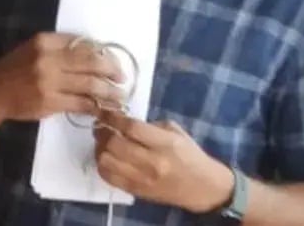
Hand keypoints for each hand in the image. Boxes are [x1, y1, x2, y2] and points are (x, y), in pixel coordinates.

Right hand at [0, 33, 125, 122]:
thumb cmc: (13, 70)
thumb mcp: (32, 50)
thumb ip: (58, 49)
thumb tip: (91, 53)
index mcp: (45, 42)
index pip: (83, 44)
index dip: (103, 53)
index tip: (113, 60)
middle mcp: (49, 58)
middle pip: (92, 62)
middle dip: (112, 70)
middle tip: (122, 77)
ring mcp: (50, 81)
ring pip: (91, 84)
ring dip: (110, 91)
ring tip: (120, 96)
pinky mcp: (51, 102)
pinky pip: (82, 104)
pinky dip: (96, 107)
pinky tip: (103, 109)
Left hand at [94, 110, 234, 213]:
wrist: (203, 188)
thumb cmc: (190, 156)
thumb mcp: (175, 132)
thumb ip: (150, 125)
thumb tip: (122, 121)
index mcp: (165, 144)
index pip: (131, 128)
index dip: (113, 118)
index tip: (104, 113)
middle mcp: (152, 163)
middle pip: (115, 144)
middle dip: (103, 132)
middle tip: (101, 128)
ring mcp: (142, 179)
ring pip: (107, 161)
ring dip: (100, 149)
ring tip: (103, 143)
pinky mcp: (136, 191)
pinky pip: (109, 177)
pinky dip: (102, 165)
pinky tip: (107, 158)